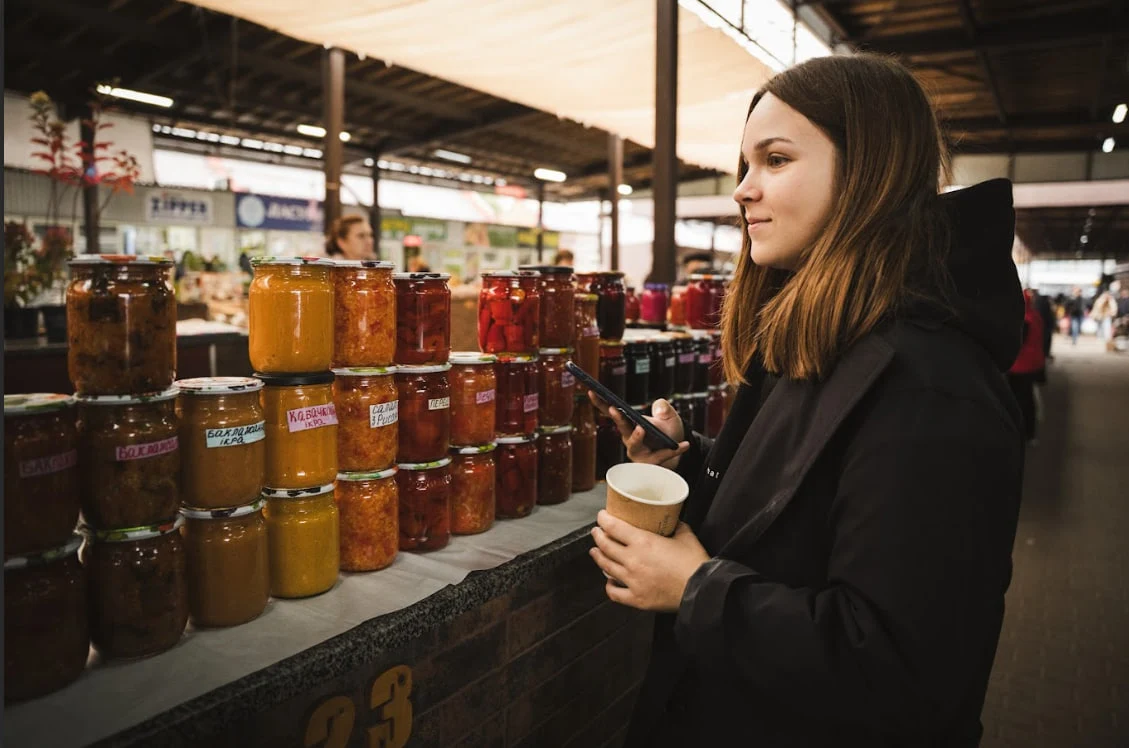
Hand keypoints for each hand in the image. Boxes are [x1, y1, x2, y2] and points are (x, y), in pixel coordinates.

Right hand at [588, 392, 689, 469]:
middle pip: (621, 428)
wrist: (675, 453)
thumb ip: (663, 408)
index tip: (592, 391)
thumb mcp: (668, 417)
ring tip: (641, 428)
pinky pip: (660, 456)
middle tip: (614, 409)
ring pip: (634, 445)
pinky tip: (684, 445)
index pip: (611, 413)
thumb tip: (659, 404)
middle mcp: (628, 438)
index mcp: (628, 424)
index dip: (600, 402)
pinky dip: (672, 450)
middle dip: (618, 419)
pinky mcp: (650, 463)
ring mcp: (638, 452)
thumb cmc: (667, 434)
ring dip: (635, 437)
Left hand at [589, 511, 709, 612]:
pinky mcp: (636, 598)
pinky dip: (609, 586)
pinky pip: (614, 592)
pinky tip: (609, 581)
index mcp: (643, 542)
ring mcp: (632, 580)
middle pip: (605, 545)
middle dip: (598, 536)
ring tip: (596, 552)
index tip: (601, 516)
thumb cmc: (694, 564)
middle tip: (597, 532)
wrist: (700, 590)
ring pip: (606, 566)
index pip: (613, 527)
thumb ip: (676, 526)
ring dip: (598, 557)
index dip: (603, 519)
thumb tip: (673, 521)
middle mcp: (633, 560)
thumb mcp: (685, 536)